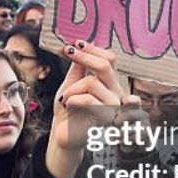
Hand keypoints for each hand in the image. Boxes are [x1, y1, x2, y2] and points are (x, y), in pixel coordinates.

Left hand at [45, 41, 135, 177]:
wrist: (63, 133)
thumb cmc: (67, 109)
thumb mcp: (71, 84)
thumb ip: (78, 68)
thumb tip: (78, 46)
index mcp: (108, 82)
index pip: (109, 59)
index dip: (93, 49)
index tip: (75, 44)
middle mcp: (114, 91)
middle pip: (106, 65)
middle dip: (84, 56)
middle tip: (68, 52)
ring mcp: (112, 105)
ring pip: (94, 82)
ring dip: (74, 87)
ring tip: (65, 98)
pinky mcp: (106, 117)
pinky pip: (90, 99)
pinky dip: (74, 99)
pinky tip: (68, 105)